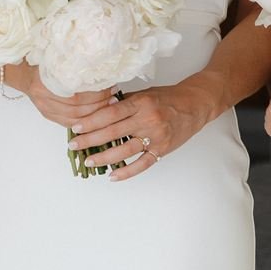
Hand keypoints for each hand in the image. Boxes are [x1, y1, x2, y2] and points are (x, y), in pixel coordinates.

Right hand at [6, 64, 116, 130]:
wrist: (24, 73)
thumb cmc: (43, 63)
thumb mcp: (58, 60)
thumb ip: (76, 67)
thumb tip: (102, 70)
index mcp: (45, 81)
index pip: (76, 94)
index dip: (96, 93)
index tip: (110, 86)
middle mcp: (43, 97)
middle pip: (76, 108)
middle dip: (98, 104)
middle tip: (113, 97)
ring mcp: (45, 108)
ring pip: (74, 118)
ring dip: (94, 113)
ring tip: (108, 105)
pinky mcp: (47, 115)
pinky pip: (68, 123)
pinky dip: (83, 122)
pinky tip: (95, 117)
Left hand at [68, 78, 218, 181]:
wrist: (196, 104)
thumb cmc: (168, 97)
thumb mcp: (145, 93)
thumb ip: (123, 102)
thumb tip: (98, 108)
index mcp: (141, 103)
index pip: (111, 113)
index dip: (91, 122)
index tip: (76, 127)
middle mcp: (148, 120)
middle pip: (113, 132)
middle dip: (91, 140)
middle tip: (74, 145)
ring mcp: (156, 137)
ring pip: (125, 151)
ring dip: (104, 158)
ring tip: (89, 161)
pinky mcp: (163, 150)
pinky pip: (142, 164)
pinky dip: (126, 172)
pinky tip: (112, 176)